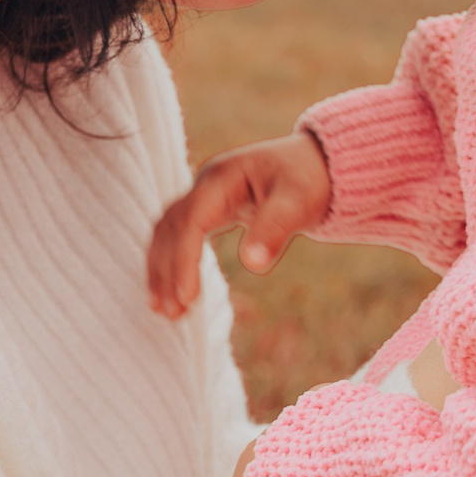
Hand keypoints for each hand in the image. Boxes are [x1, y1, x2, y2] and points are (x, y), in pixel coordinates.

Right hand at [147, 133, 332, 319]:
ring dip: (162, 268)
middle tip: (172, 312)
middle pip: (171, 227)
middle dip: (167, 270)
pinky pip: (179, 235)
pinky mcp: (208, 210)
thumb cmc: (306, 179)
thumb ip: (274, 229)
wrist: (314, 163)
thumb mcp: (297, 201)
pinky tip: (171, 291)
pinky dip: (171, 262)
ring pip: (168, 231)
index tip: (187, 297)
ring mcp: (203, 196)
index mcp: (222, 177)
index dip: (185, 259)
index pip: (191, 220)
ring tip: (164, 309)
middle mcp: (205, 184)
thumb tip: (253, 265)